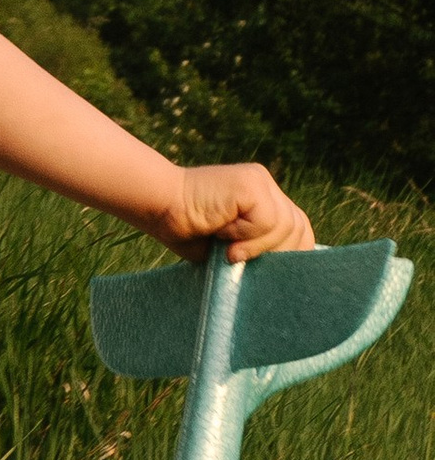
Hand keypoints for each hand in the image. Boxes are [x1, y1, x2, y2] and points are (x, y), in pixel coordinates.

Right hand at [144, 163, 315, 260]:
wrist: (158, 206)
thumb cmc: (187, 231)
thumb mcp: (231, 248)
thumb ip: (258, 251)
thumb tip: (285, 278)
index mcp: (263, 199)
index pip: (299, 229)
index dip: (291, 254)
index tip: (272, 276)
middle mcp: (265, 185)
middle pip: (299, 228)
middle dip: (279, 254)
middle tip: (244, 263)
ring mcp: (259, 181)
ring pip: (286, 226)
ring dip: (258, 246)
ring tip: (229, 252)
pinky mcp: (250, 183)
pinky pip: (268, 220)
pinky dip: (248, 236)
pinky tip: (222, 233)